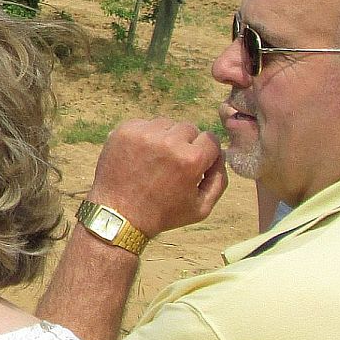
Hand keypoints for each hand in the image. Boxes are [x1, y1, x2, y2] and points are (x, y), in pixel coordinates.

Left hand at [90, 118, 226, 236]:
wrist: (118, 215)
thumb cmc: (163, 214)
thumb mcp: (202, 208)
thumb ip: (219, 179)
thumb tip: (220, 154)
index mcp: (191, 159)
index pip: (211, 139)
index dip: (205, 153)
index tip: (194, 165)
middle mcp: (168, 142)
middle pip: (189, 128)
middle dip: (186, 144)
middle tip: (172, 165)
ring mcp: (144, 134)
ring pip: (167, 124)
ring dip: (165, 138)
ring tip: (156, 160)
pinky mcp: (125, 131)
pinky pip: (144, 124)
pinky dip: (145, 136)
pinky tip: (140, 156)